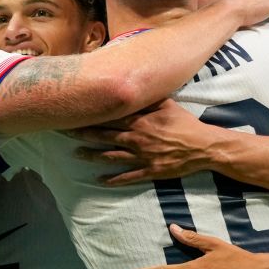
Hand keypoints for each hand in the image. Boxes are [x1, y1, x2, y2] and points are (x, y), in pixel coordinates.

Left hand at [72, 100, 223, 185]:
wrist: (203, 146)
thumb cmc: (185, 124)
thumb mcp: (168, 105)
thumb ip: (149, 98)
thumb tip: (134, 86)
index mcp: (140, 121)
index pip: (109, 116)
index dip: (90, 115)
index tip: (74, 113)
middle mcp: (137, 138)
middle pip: (104, 135)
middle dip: (83, 134)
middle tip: (64, 133)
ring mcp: (142, 156)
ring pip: (111, 156)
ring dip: (92, 155)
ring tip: (76, 155)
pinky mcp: (149, 170)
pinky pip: (127, 176)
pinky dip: (113, 179)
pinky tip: (99, 181)